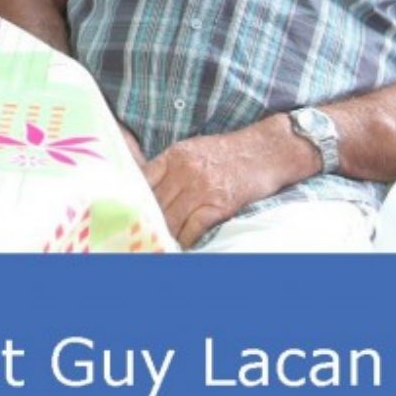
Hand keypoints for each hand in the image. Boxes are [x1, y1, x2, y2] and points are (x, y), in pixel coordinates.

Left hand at [142, 124, 300, 248]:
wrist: (266, 151)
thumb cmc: (228, 153)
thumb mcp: (192, 150)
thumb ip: (169, 167)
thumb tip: (146, 188)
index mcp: (174, 156)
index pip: (142, 179)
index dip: (134, 198)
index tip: (130, 211)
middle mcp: (184, 171)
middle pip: (155, 203)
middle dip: (148, 220)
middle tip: (141, 233)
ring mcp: (201, 188)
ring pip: (171, 218)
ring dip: (165, 233)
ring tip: (158, 242)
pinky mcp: (219, 204)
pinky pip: (193, 227)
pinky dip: (185, 239)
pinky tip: (181, 245)